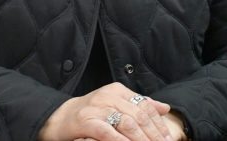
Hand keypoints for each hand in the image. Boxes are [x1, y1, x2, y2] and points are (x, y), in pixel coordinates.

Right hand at [38, 82, 182, 140]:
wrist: (57, 118)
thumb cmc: (88, 114)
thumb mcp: (114, 104)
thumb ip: (138, 104)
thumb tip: (164, 108)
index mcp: (117, 90)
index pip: (145, 106)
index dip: (159, 124)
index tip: (168, 139)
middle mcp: (107, 96)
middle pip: (139, 115)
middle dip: (154, 134)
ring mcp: (96, 108)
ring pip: (127, 123)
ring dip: (142, 139)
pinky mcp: (86, 121)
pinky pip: (108, 132)